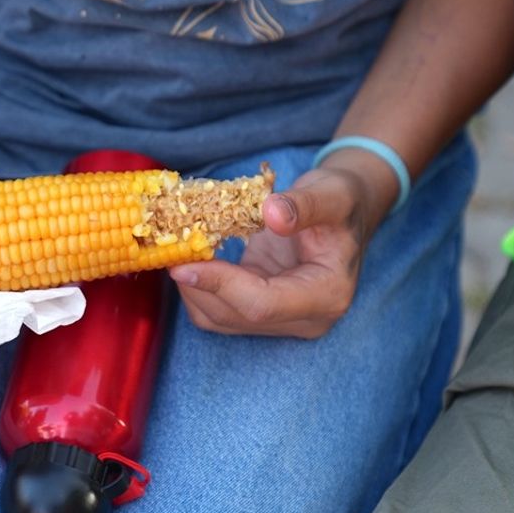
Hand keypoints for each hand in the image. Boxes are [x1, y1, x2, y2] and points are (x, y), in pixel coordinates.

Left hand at [169, 150, 397, 337]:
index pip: (263, 304)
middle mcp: (304, 318)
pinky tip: (190, 257)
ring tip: (176, 249)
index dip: (220, 285)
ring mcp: (281, 319)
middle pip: (236, 316)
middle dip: (197, 286)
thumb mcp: (331, 193)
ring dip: (191, 289)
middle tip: (169, 248)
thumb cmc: (342, 201)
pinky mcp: (260, 310)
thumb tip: (271, 214)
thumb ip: (304, 205)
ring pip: (219, 319)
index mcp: (327, 295)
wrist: (344, 212)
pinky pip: (218, 308)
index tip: (183, 264)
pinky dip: (197, 287)